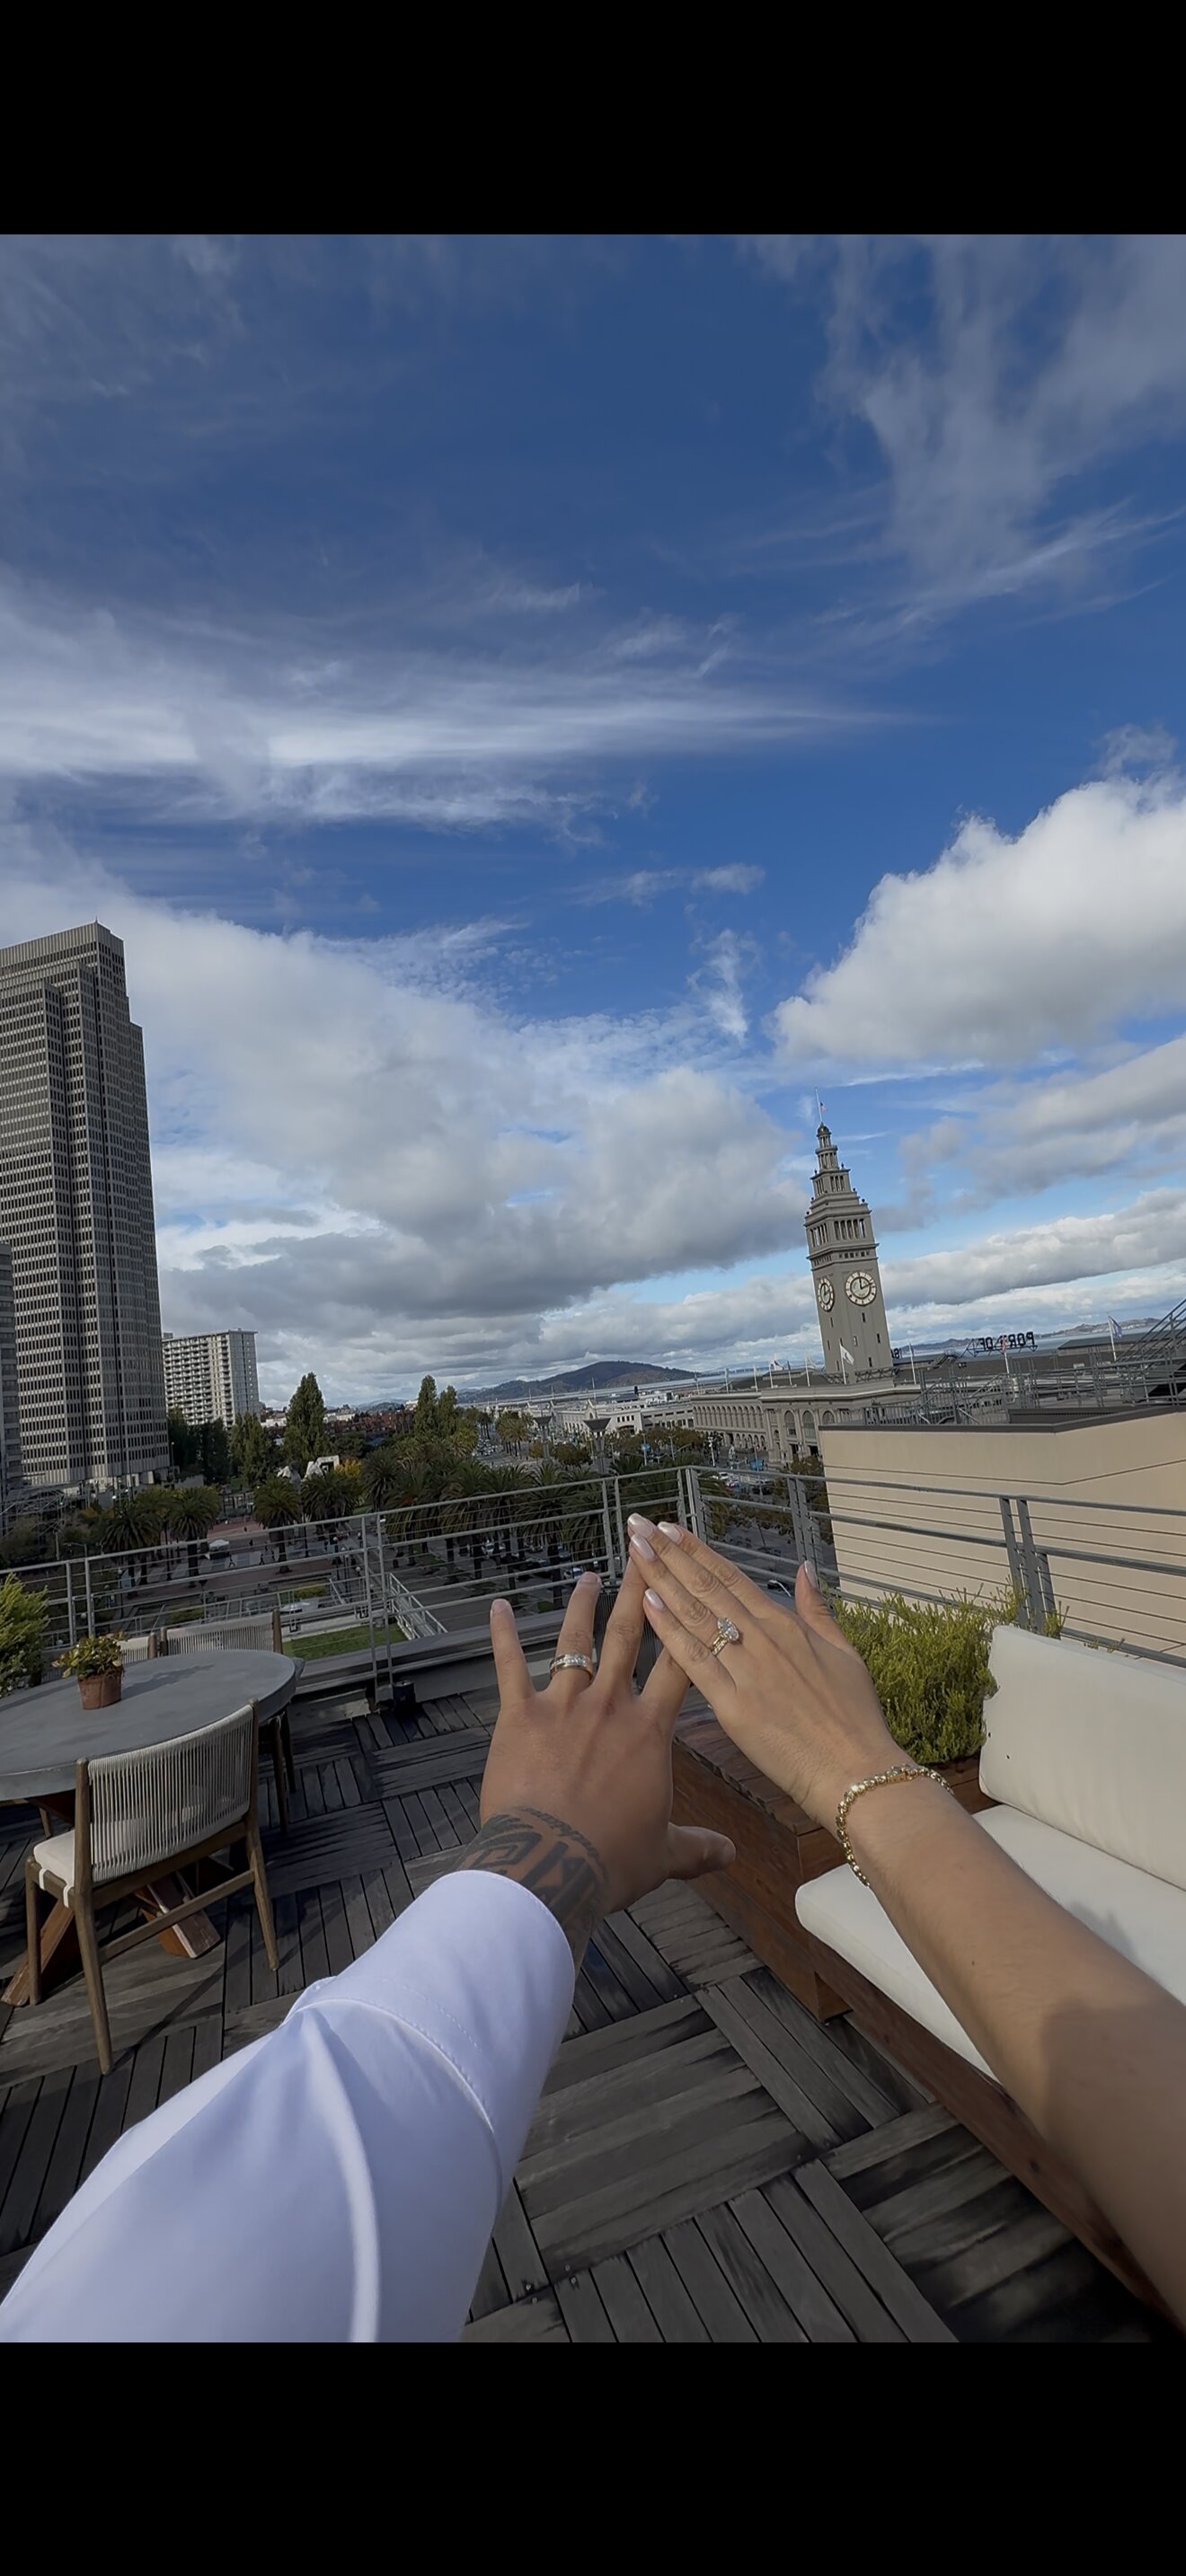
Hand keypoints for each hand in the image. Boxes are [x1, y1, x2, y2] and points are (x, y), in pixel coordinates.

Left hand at [460, 1566, 734, 1961]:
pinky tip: (497, 1607)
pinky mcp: (519, 1716)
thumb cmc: (610, 1859)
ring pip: (574, 1642)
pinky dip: (502, 1635)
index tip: (693, 1593)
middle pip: (630, 1637)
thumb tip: (731, 1855)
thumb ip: (697, 1847)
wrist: (551, 1863)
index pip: (679, 1668)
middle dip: (640, 1591)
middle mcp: (609, 1706)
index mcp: (649, 1733)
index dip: (687, 1627)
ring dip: (580, 1606)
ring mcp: (563, 1706)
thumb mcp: (663, 1854)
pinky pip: (509, 1666)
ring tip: (588, 1575)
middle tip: (646, 1553)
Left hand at [627, 1518, 900, 1828]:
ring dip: (661, 1580)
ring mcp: (747, 1670)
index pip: (731, 1577)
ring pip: (695, 1615)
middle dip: (668, 1554)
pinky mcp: (734, 1706)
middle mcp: (763, 1639)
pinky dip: (669, 1631)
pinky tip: (646, 1605)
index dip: (697, 1551)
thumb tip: (804, 1568)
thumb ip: (817, 1609)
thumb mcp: (844, 1652)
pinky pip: (694, 1662)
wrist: (855, 1769)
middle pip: (706, 1587)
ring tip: (634, 1551)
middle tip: (638, 1526)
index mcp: (785, 1626)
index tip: (670, 1528)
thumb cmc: (854, 1717)